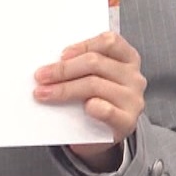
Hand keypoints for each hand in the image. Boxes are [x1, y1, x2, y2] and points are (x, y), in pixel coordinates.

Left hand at [33, 31, 145, 170]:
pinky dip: (93, 107)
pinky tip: (82, 108)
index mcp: (127, 58)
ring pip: (94, 85)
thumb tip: (50, 64)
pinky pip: (107, 110)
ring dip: (64, 89)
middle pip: (95, 63)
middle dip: (63, 69)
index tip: (60, 55)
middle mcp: (134, 76)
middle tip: (41, 76)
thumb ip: (80, 65)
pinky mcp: (128, 121)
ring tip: (44, 93)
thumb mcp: (93, 76)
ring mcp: (132, 99)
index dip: (83, 45)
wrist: (103, 134)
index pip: (109, 41)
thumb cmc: (97, 98)